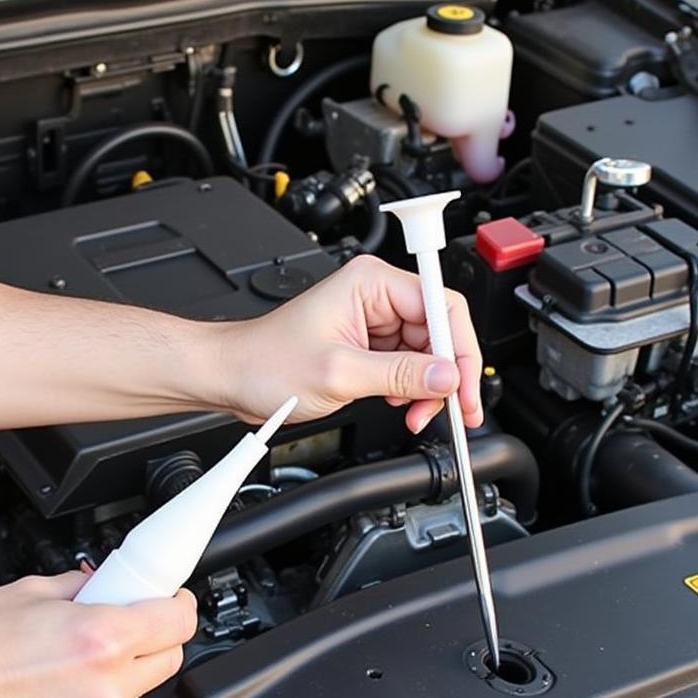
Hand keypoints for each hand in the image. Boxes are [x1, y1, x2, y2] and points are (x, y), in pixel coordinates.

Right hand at [0, 573, 195, 697]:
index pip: (180, 622)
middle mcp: (106, 690)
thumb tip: (110, 584)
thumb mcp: (35, 591)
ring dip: (111, 687)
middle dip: (151, 644)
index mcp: (103, 639)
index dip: (179, 607)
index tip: (173, 604)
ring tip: (62, 677)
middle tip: (119, 637)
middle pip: (167, 662)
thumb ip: (87, 588)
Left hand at [219, 254, 482, 433]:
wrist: (233, 377)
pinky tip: (401, 404)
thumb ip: (399, 375)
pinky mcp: (367, 343)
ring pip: (426, 352)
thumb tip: (446, 377)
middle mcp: (376, 296)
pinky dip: (410, 389)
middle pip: (439, 331)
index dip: (461, 350)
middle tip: (450, 410)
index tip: (463, 386)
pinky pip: (406, 364)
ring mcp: (372, 320)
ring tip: (416, 413)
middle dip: (446, 375)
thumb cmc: (265, 363)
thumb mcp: (340, 374)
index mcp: (372, 283)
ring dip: (428, 387)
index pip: (443, 306)